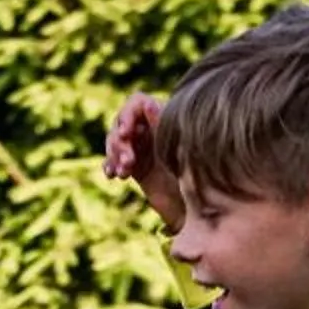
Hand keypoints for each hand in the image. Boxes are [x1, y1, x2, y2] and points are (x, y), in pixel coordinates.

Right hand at [104, 91, 182, 231]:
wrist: (197, 205)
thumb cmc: (195, 172)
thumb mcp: (179, 146)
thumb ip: (161, 124)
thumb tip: (148, 104)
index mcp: (163, 115)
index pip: (136, 103)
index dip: (126, 115)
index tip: (125, 133)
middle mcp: (151, 127)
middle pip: (122, 122)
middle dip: (120, 143)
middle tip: (129, 163)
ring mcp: (142, 146)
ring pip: (116, 141)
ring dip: (115, 156)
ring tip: (122, 174)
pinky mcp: (136, 165)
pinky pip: (115, 160)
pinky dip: (110, 165)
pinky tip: (111, 176)